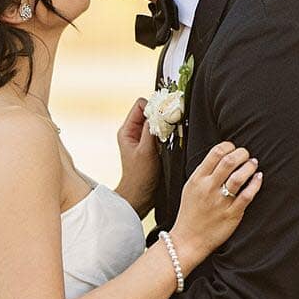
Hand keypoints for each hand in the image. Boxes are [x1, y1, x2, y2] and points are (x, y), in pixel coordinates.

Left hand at [116, 97, 159, 214]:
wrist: (141, 194)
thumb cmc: (139, 176)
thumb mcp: (145, 151)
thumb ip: (150, 130)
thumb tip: (158, 112)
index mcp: (127, 130)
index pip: (140, 105)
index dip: (153, 106)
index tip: (164, 114)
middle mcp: (134, 131)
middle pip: (150, 111)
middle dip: (160, 115)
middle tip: (170, 123)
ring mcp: (143, 138)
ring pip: (156, 121)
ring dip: (164, 125)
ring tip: (169, 135)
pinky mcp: (151, 145)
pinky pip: (161, 131)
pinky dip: (167, 133)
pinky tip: (170, 141)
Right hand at [171, 142, 261, 267]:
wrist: (188, 240)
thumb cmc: (190, 213)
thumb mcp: (190, 188)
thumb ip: (204, 172)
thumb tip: (221, 156)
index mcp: (198, 179)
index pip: (216, 153)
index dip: (229, 146)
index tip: (234, 148)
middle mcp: (209, 188)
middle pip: (229, 161)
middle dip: (242, 153)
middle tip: (246, 155)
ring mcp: (220, 202)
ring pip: (239, 177)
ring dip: (250, 166)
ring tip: (253, 164)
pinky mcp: (232, 214)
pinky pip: (247, 195)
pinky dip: (255, 184)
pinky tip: (258, 178)